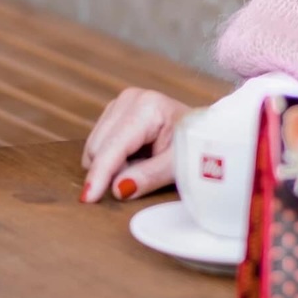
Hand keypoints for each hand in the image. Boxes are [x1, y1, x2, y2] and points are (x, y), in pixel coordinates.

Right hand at [81, 87, 190, 203]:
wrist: (209, 132)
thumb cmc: (198, 147)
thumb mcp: (180, 165)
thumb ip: (149, 176)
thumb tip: (118, 189)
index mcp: (146, 107)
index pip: (113, 146)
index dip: (100, 174)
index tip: (88, 198)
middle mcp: (128, 99)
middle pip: (98, 146)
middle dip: (110, 171)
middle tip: (138, 182)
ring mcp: (120, 103)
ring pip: (94, 145)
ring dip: (111, 165)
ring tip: (141, 168)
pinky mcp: (116, 111)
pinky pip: (100, 142)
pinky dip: (112, 158)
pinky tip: (135, 159)